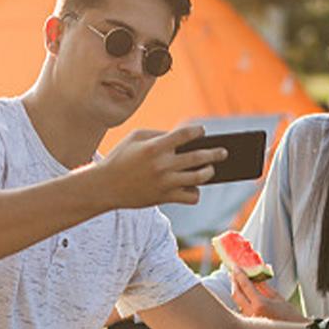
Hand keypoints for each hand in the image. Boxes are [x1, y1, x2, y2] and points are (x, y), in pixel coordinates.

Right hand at [95, 125, 227, 208]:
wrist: (105, 186)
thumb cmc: (120, 158)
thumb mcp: (135, 138)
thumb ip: (159, 134)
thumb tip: (182, 136)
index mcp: (155, 146)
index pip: (185, 135)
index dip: (198, 132)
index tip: (202, 131)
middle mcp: (163, 164)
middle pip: (199, 157)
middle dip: (215, 154)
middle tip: (224, 152)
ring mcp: (165, 182)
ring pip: (199, 178)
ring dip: (208, 173)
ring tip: (210, 170)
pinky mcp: (165, 197)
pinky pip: (190, 196)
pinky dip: (195, 192)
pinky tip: (193, 187)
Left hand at [230, 267, 305, 321]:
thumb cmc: (290, 316)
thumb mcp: (278, 298)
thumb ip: (264, 286)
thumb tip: (254, 275)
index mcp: (260, 304)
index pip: (245, 285)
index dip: (239, 275)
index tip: (235, 267)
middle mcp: (252, 313)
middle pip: (236, 295)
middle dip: (234, 283)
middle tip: (233, 274)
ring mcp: (249, 321)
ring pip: (237, 303)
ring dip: (238, 293)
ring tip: (239, 284)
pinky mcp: (249, 326)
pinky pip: (241, 311)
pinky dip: (242, 303)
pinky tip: (244, 298)